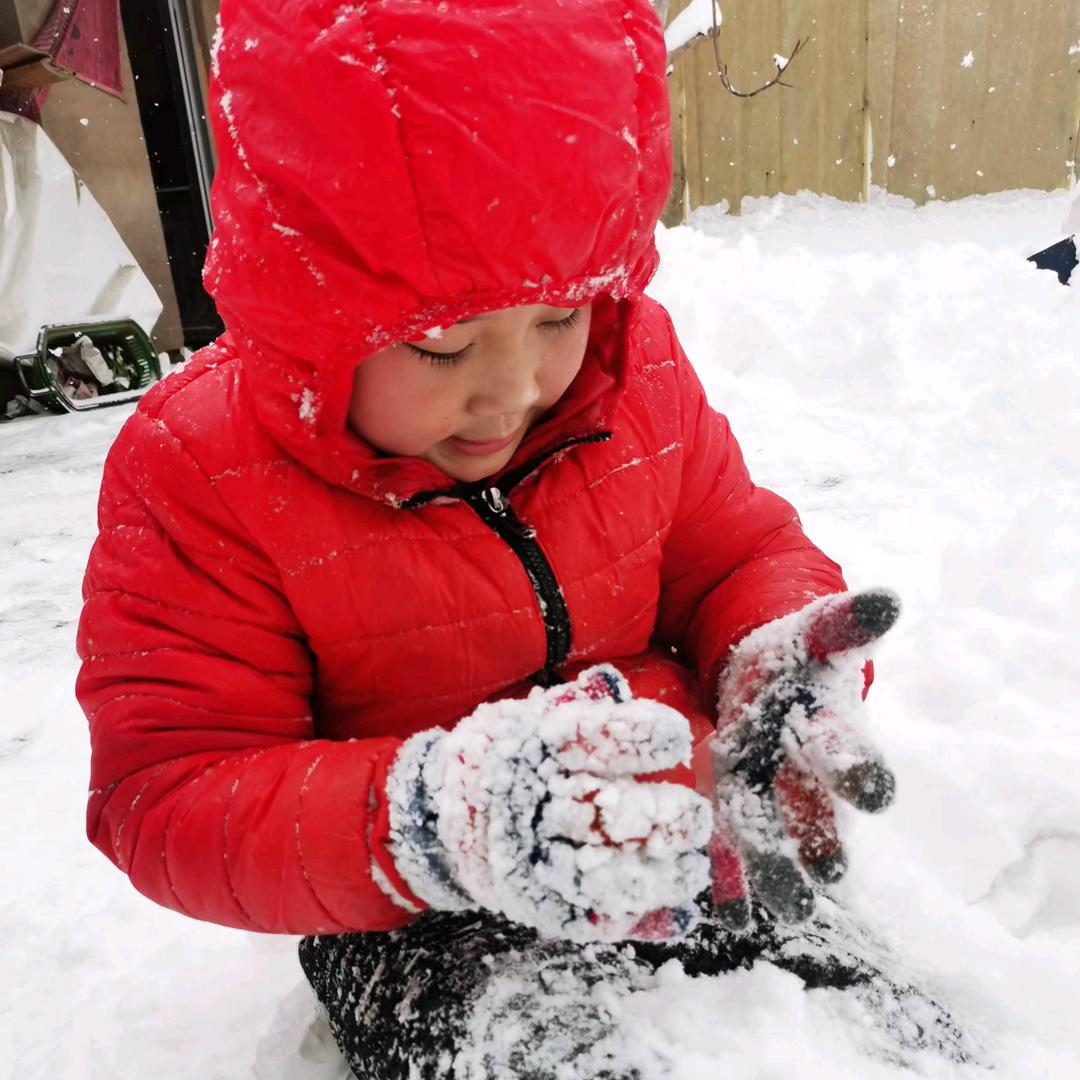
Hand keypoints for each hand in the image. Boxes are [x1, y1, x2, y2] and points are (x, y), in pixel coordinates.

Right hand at [387, 665, 712, 942]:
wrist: (435, 813)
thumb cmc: (502, 755)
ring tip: (693, 867)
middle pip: (604, 813)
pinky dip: (636, 918)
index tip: (676, 739)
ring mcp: (531, 856)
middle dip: (661, 817)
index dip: (640, 738)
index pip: (593, 739)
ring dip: (657, 874)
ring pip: (602, 872)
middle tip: (696, 815)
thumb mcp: (528, 718)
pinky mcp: (534, 900)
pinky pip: (589, 914)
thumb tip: (616, 685)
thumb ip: (575, 706)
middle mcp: (532, 801)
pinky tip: (675, 914)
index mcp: (534, 746)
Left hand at [706, 589, 898, 928]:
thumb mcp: (818, 633)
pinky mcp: (727, 801)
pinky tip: (727, 915)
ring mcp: (763, 789)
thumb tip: (886, 601)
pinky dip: (729, 880)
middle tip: (828, 874)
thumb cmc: (795, 655)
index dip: (857, 766)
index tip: (873, 792)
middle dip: (820, 836)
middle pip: (812, 804)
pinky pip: (726, 844)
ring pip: (770, 832)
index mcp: (825, 725)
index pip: (845, 747)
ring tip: (783, 909)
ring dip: (777, 869)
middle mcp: (798, 767)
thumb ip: (845, 622)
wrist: (764, 668)